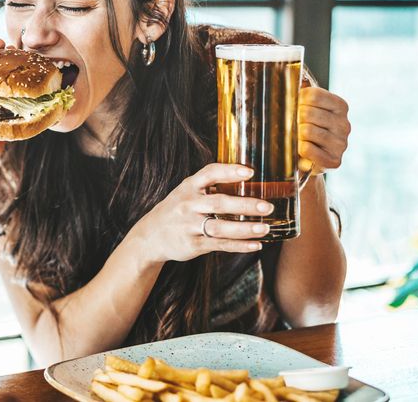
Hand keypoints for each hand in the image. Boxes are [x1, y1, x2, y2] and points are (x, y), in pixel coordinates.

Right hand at [128, 163, 272, 265]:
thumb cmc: (176, 210)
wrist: (150, 235)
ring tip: (265, 228)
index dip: (229, 171)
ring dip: (245, 229)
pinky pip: (219, 245)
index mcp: (188, 187)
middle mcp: (188, 204)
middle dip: (245, 205)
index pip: (209, 173)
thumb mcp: (186, 192)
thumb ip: (210, 186)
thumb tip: (248, 180)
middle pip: (220, 203)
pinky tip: (255, 245)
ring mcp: (189, 226)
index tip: (250, 172)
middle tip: (267, 207)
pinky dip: (239, 246)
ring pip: (221, 227)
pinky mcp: (192, 244)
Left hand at [297, 87, 349, 174]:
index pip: (313, 95)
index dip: (298, 100)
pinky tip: (301, 149)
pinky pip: (307, 149)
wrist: (308, 158)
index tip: (296, 105)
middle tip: (294, 124)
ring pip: (306, 131)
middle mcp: (345, 124)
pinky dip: (299, 149)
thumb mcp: (306, 106)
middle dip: (295, 119)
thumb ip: (302, 90)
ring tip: (298, 137)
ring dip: (296, 134)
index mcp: (340, 106)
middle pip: (307, 113)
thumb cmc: (306, 126)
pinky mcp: (335, 160)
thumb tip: (293, 72)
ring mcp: (341, 143)